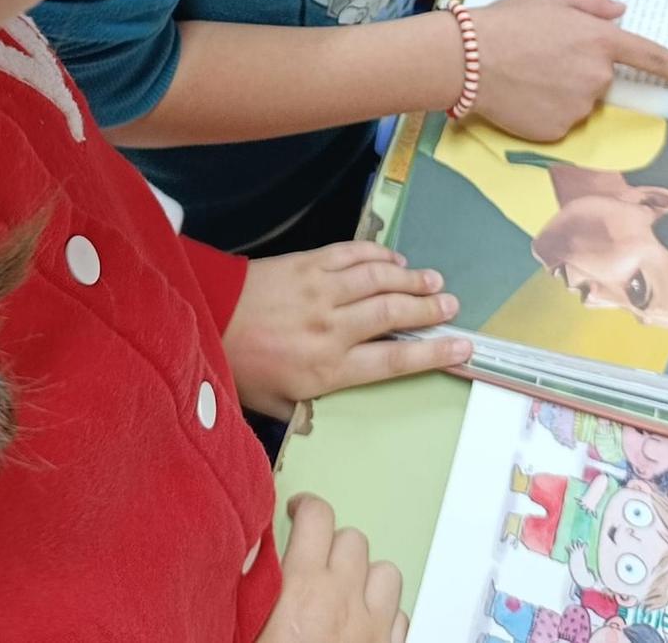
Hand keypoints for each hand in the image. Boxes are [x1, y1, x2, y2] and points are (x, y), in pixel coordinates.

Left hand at [223, 242, 471, 419]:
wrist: (205, 320)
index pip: (393, 362)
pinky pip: (351, 254)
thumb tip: (338, 413)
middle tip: (452, 306)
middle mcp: (331, 328)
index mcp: (327, 369)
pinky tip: (393, 258)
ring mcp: (321, 291)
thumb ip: (313, 407)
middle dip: (428, 309)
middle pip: (394, 315)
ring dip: (411, 278)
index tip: (462, 348)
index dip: (433, 354)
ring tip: (434, 279)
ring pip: (378, 280)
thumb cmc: (241, 368)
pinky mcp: (307, 264)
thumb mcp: (278, 405)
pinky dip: (377, 254)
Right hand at [259, 495, 406, 642]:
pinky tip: (361, 621)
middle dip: (332, 542)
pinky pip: (399, 615)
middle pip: (353, 539)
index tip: (297, 512)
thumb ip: (251, 579)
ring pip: (386, 572)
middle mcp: (342, 603)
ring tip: (343, 590)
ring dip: (365, 575)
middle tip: (312, 560)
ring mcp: (371, 629)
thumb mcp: (242, 627)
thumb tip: (250, 548)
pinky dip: (383, 612)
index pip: (317, 517)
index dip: (305, 507)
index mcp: (301, 590)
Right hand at [468, 0, 667, 139]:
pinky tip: (521, 95)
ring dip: (561, 90)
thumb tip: (620, 12)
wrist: (467, 59)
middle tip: (542, 55)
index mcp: (600, 40)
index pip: (651, 57)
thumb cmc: (507, 22)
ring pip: (579, 100)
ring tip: (525, 73)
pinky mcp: (557, 131)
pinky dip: (544, 110)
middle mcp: (596, 77)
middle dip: (580, 67)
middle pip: (601, 78)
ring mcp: (578, 107)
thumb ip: (591, 3)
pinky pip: (560, 121)